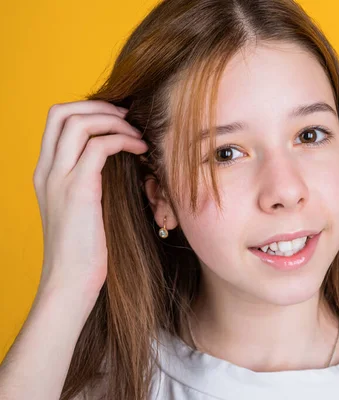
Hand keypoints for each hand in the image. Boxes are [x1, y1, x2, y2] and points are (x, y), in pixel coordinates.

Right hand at [32, 100, 147, 298]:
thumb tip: (118, 161)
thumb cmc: (85, 249)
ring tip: (138, 135)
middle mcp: (46, 171)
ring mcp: (59, 179)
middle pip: (61, 112)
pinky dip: (123, 140)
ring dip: (114, 121)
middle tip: (128, 117)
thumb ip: (90, 181)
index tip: (118, 119)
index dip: (87, 109)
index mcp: (45, 172)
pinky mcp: (78, 190)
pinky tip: (140, 150)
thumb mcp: (83, 208)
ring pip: (78, 123)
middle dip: (99, 106)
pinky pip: (98, 147)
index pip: (56, 120)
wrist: (71, 281)